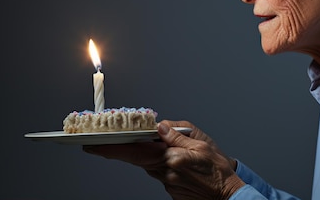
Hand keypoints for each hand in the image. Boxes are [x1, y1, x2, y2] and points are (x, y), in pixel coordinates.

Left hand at [84, 120, 244, 199]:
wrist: (228, 195)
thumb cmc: (217, 169)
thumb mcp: (202, 144)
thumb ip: (178, 134)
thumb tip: (160, 127)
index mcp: (170, 158)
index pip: (134, 151)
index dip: (111, 148)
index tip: (92, 144)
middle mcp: (164, 172)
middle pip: (137, 156)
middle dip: (120, 148)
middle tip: (96, 141)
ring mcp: (166, 182)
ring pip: (148, 162)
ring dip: (146, 153)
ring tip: (150, 142)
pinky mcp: (169, 188)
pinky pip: (159, 169)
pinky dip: (159, 161)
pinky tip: (173, 158)